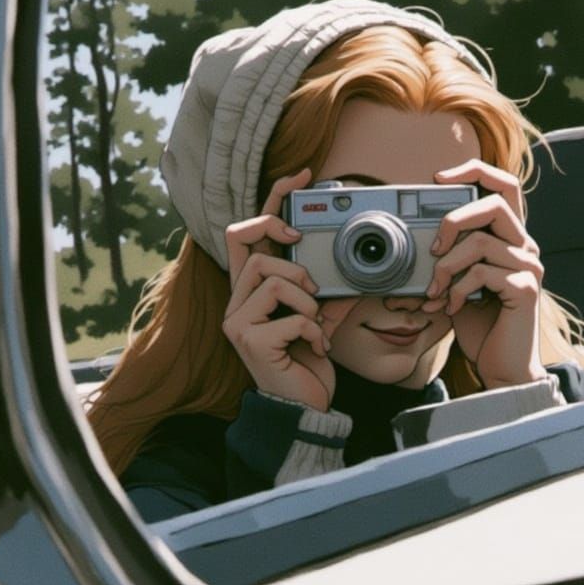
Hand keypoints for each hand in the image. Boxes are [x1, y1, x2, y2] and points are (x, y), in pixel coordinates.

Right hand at [222, 169, 355, 411]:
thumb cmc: (307, 363)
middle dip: (288, 256)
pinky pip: (289, 313)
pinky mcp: (249, 340)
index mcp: (251, 290)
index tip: (302, 175)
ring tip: (314, 322)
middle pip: (250, 245)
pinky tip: (314, 346)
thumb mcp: (320, 317)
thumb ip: (324, 291)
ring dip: (306, 298)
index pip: (249, 232)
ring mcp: (237, 320)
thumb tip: (347, 266)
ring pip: (272, 276)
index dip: (272, 199)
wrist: (306, 409)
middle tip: (311, 281)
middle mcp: (236, 301)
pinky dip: (312, 327)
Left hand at [422, 160, 545, 389]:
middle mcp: (525, 246)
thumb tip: (417, 236)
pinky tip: (452, 307)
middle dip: (454, 219)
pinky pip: (482, 273)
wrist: (501, 367)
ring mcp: (529, 266)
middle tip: (434, 247)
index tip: (438, 178)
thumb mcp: (459, 280)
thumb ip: (452, 254)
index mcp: (510, 237)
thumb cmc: (479, 323)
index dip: (474, 171)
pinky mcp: (526, 288)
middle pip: (495, 203)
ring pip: (481, 242)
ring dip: (446, 267)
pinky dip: (458, 289)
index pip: (505, 185)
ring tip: (435, 290)